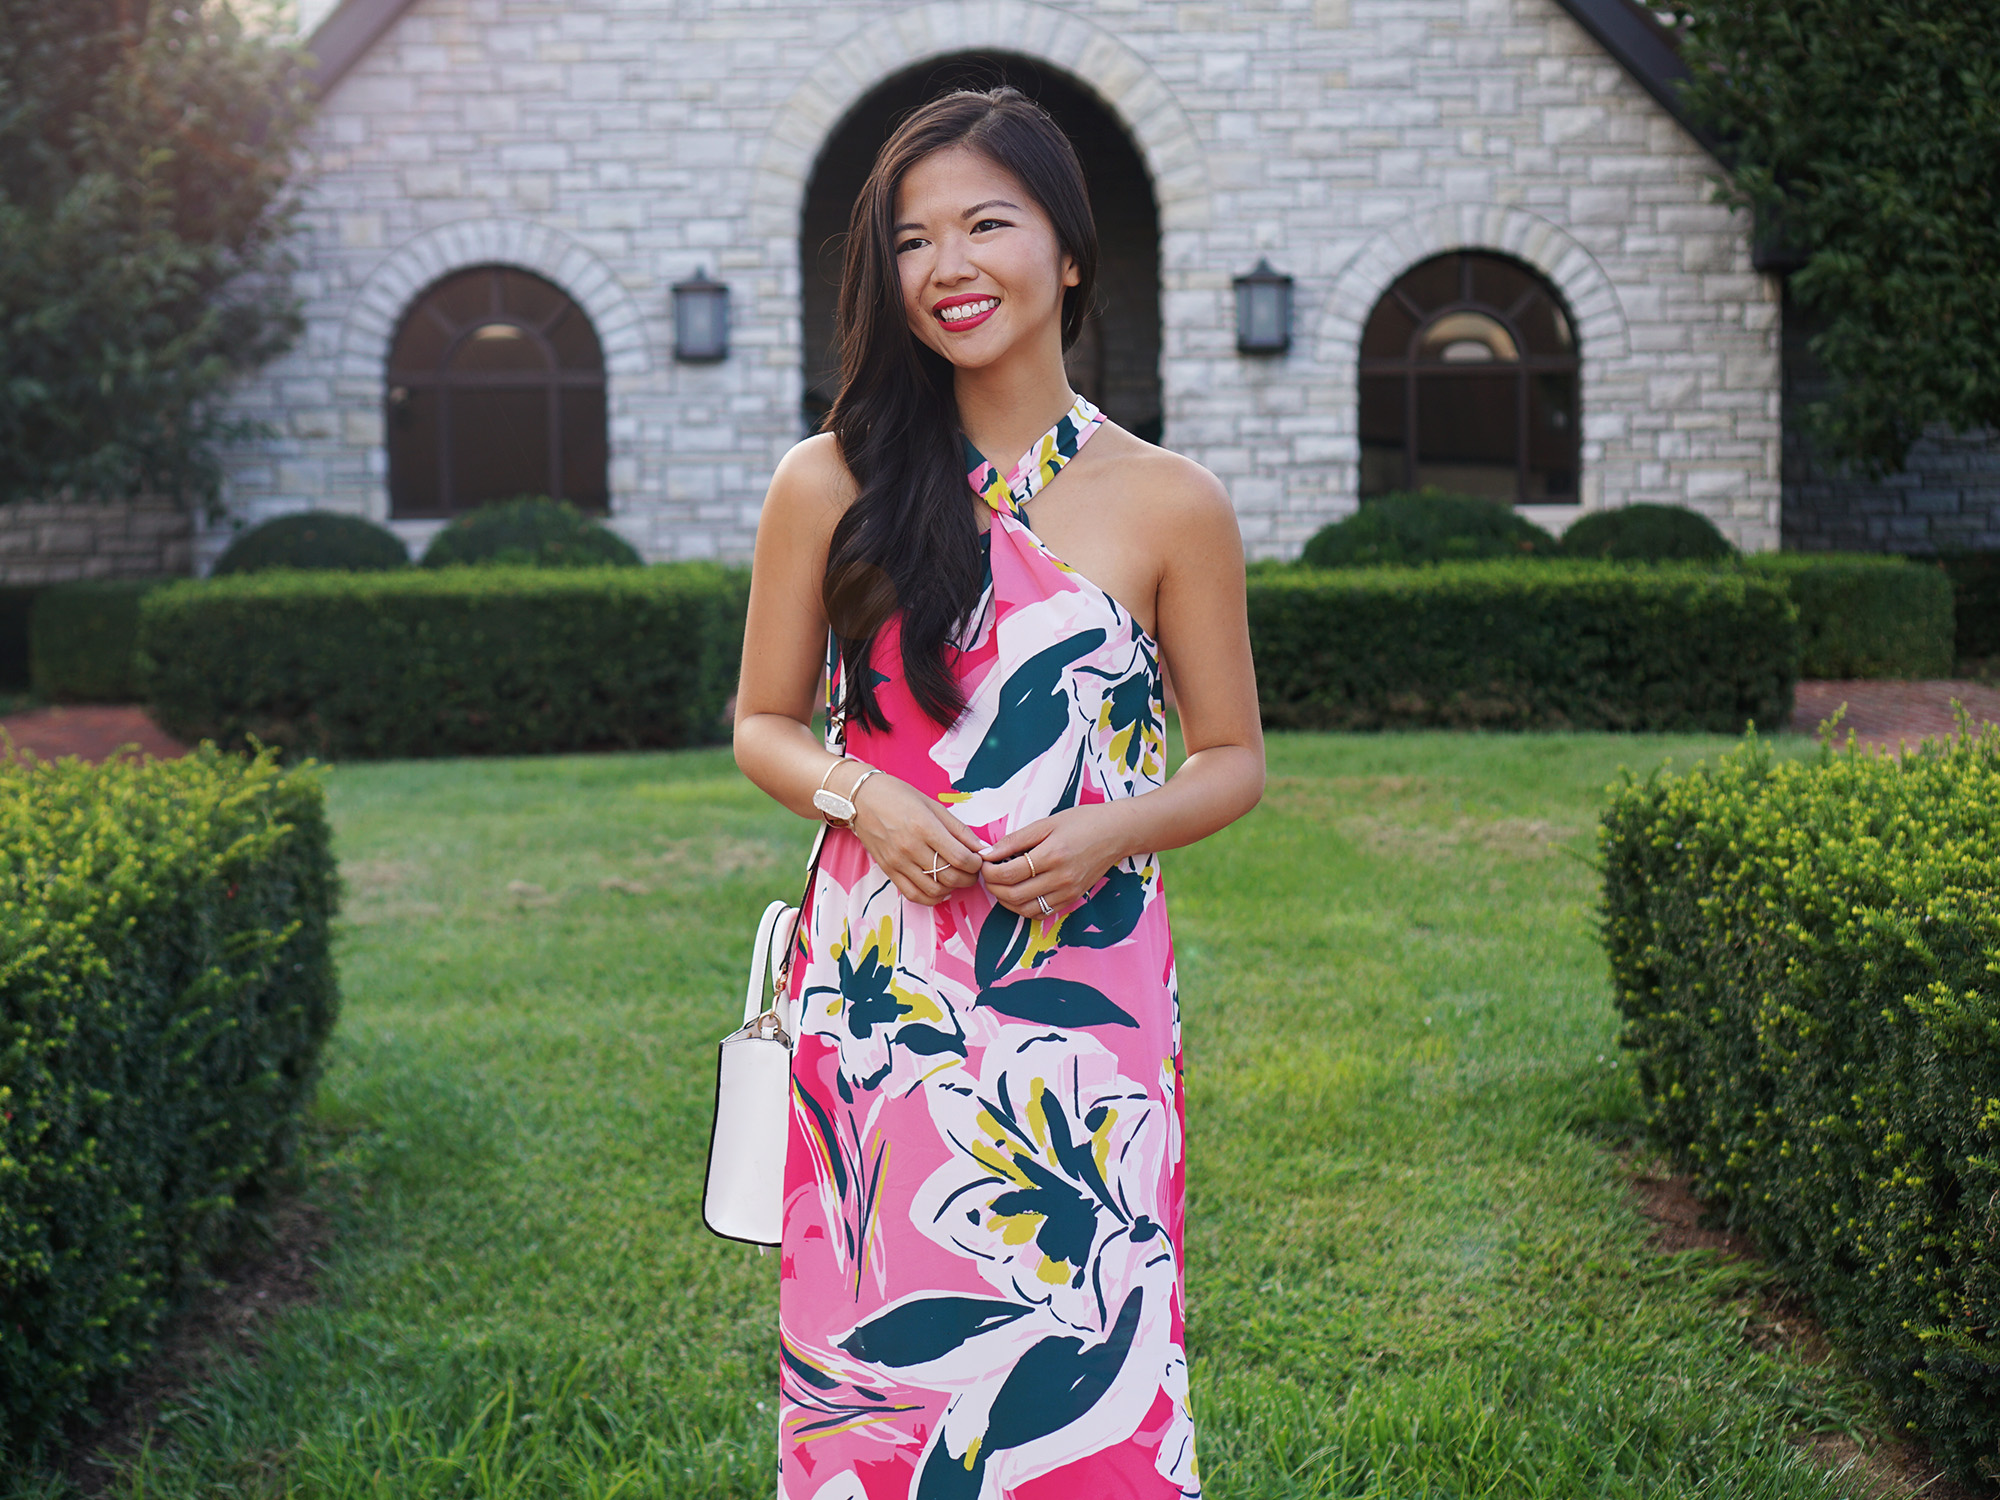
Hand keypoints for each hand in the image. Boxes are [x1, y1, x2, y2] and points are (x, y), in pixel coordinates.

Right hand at [849, 773, 984, 906]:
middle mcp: (910, 847)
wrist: (861, 799)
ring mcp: (897, 861)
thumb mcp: (933, 805)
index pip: (960, 857)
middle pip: (950, 876)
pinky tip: (940, 888)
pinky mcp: (888, 870)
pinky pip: (913, 895)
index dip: (976, 864)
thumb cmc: (899, 796)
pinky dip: (931, 897)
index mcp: (925, 826)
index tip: (979, 859)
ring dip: (952, 888)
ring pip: (934, 889)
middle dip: (969, 877)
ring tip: (956, 877)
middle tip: (972, 870)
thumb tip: (981, 848)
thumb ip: (958, 829)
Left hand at [980, 804, 1131, 919]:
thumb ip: (1015, 840)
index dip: (988, 871)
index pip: (1008, 874)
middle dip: (993, 886)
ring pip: (1025, 909)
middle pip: (1013, 895)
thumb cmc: (1082, 822)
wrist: (1117, 833)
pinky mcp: (1072, 898)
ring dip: (1005, 901)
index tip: (983, 862)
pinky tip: (1018, 894)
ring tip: (1000, 885)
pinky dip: (1023, 908)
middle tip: (988, 874)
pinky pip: (1041, 913)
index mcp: (1052, 855)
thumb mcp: (1046, 823)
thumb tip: (987, 853)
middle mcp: (1060, 878)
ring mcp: (1068, 892)